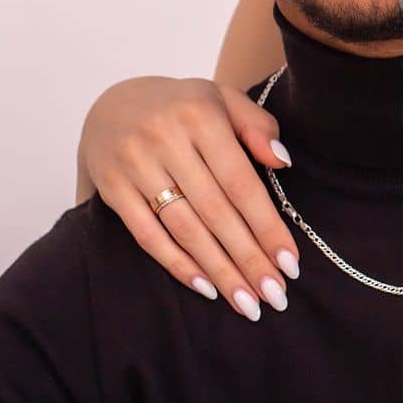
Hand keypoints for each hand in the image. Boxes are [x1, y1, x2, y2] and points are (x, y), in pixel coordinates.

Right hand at [78, 76, 299, 320]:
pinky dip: (177, 264)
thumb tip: (283, 163)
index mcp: (200, 115)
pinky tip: (205, 287)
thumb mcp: (224, 100)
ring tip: (246, 302)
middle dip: (248, 258)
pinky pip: (147, 234)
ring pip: (184, 228)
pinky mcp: (112, 188)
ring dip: (218, 270)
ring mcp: (134, 165)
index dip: (266, 226)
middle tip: (275, 296)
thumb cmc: (184, 107)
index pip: (241, 183)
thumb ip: (258, 126)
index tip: (290, 263)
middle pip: (215, 212)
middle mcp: (165, 140)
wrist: (112, 103)